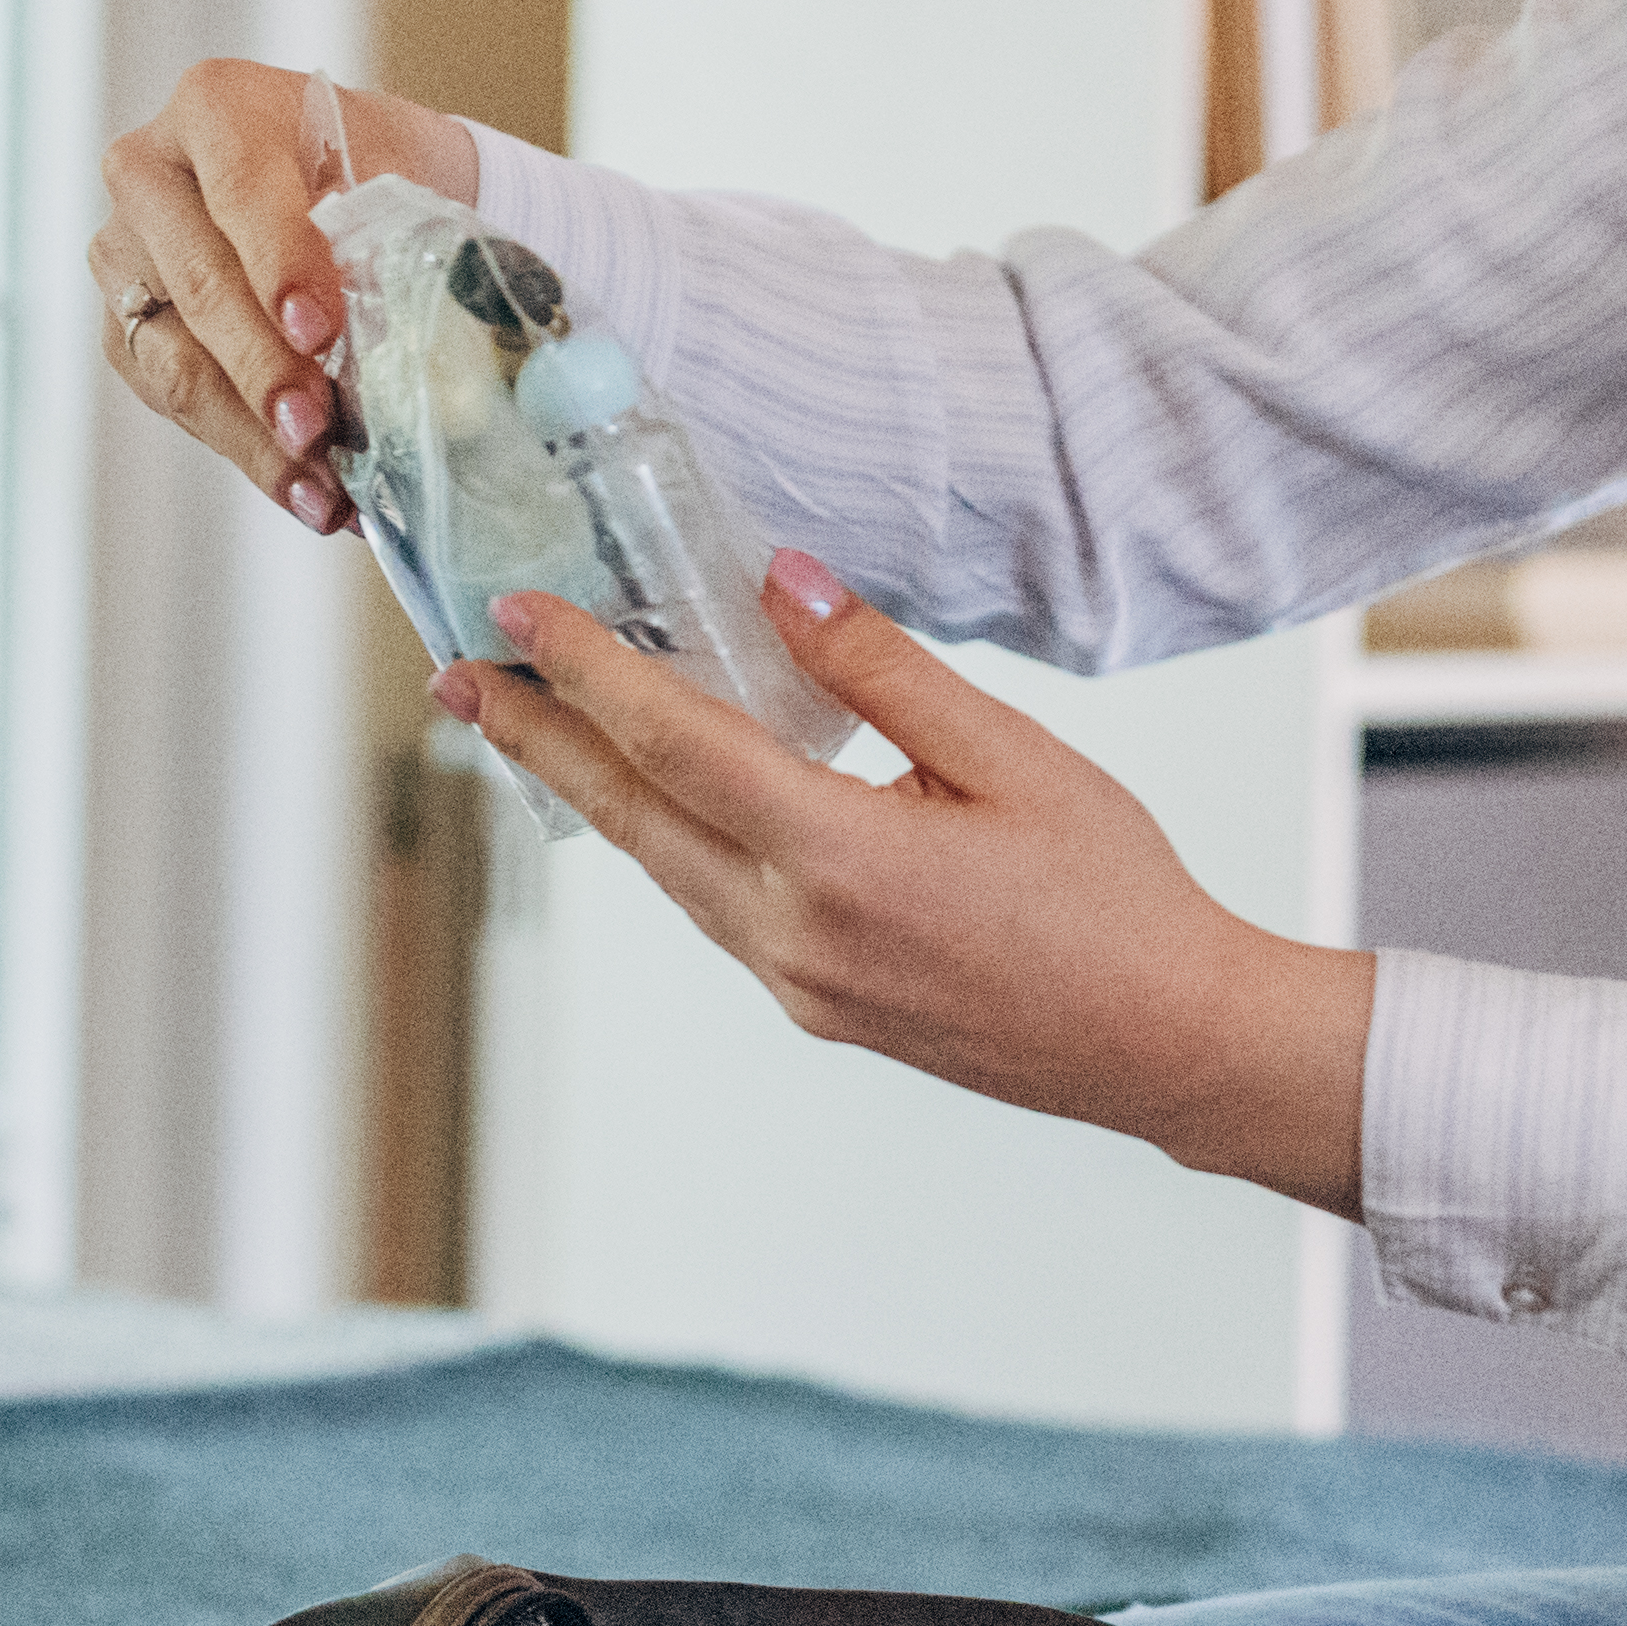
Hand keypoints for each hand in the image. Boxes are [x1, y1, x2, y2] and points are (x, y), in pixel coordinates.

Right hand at [87, 60, 477, 539]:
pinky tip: (305, 491)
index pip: (242, 189)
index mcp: (215, 107)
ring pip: (179, 359)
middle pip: (202, 284)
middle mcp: (147, 173)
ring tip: (325, 489)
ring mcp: (123, 254)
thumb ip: (380, 236)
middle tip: (320, 430)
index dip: (281, 261)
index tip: (319, 329)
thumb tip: (385, 341)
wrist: (355, 183)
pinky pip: (175, 400)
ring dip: (257, 436)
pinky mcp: (127, 328)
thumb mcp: (395, 175)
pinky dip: (247, 451)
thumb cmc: (378, 171)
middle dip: (267, 370)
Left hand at [451, 554, 1374, 1214]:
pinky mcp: (819, 1008)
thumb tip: (782, 580)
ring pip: (665, 871)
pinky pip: (713, 909)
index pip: (677, 747)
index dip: (588, 672)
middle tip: (458, 675)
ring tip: (532, 728)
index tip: (523, 614)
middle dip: (538, 740)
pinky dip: (667, 841)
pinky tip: (658, 799)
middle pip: (632, 820)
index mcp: (842, 863)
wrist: (1168, 1044)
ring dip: (592, 793)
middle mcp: (796, 937)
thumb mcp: (1014, 755)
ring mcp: (800, 985)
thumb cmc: (1115, 898)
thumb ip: (882, 668)